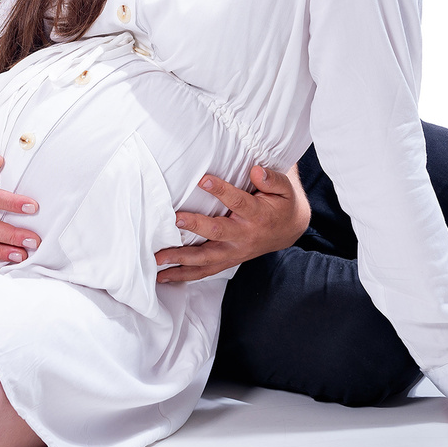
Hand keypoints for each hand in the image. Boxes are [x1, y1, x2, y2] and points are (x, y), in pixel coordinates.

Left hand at [155, 165, 310, 281]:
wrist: (288, 230)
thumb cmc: (281, 204)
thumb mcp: (284, 189)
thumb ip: (272, 179)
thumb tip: (256, 171)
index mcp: (258, 215)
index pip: (238, 202)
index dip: (221, 191)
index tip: (203, 179)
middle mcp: (244, 236)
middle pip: (217, 232)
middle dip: (195, 225)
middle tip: (175, 218)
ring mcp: (234, 252)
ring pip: (206, 259)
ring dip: (181, 260)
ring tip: (159, 258)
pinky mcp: (227, 260)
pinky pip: (205, 271)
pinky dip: (184, 275)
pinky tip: (164, 276)